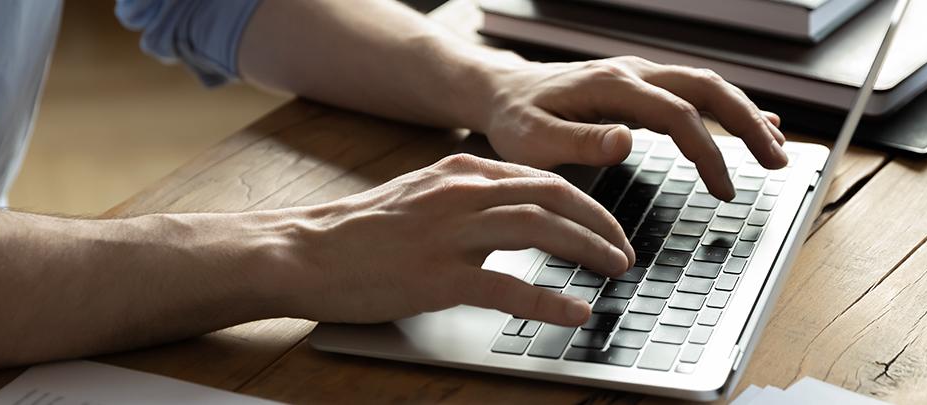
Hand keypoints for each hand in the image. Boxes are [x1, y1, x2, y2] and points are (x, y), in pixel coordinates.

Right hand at [273, 154, 635, 325]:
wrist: (303, 250)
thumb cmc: (359, 232)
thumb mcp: (422, 196)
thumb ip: (469, 199)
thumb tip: (517, 214)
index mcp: (461, 173)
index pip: (542, 179)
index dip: (586, 203)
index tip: (607, 225)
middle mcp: (462, 194)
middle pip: (554, 197)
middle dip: (600, 223)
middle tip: (623, 251)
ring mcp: (450, 234)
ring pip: (541, 230)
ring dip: (588, 250)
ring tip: (614, 271)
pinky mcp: (437, 276)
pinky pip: (508, 287)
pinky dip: (549, 300)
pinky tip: (575, 312)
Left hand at [475, 56, 787, 199]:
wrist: (501, 92)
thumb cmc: (515, 121)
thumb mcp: (534, 141)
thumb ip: (580, 142)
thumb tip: (626, 141)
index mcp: (611, 86)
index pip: (678, 115)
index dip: (708, 152)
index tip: (725, 190)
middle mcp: (633, 72)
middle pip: (708, 88)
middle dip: (748, 124)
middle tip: (778, 162)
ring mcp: (640, 75)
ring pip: (708, 86)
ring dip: (746, 115)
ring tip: (776, 150)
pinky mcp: (642, 86)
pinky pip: (695, 92)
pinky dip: (729, 108)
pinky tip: (758, 123)